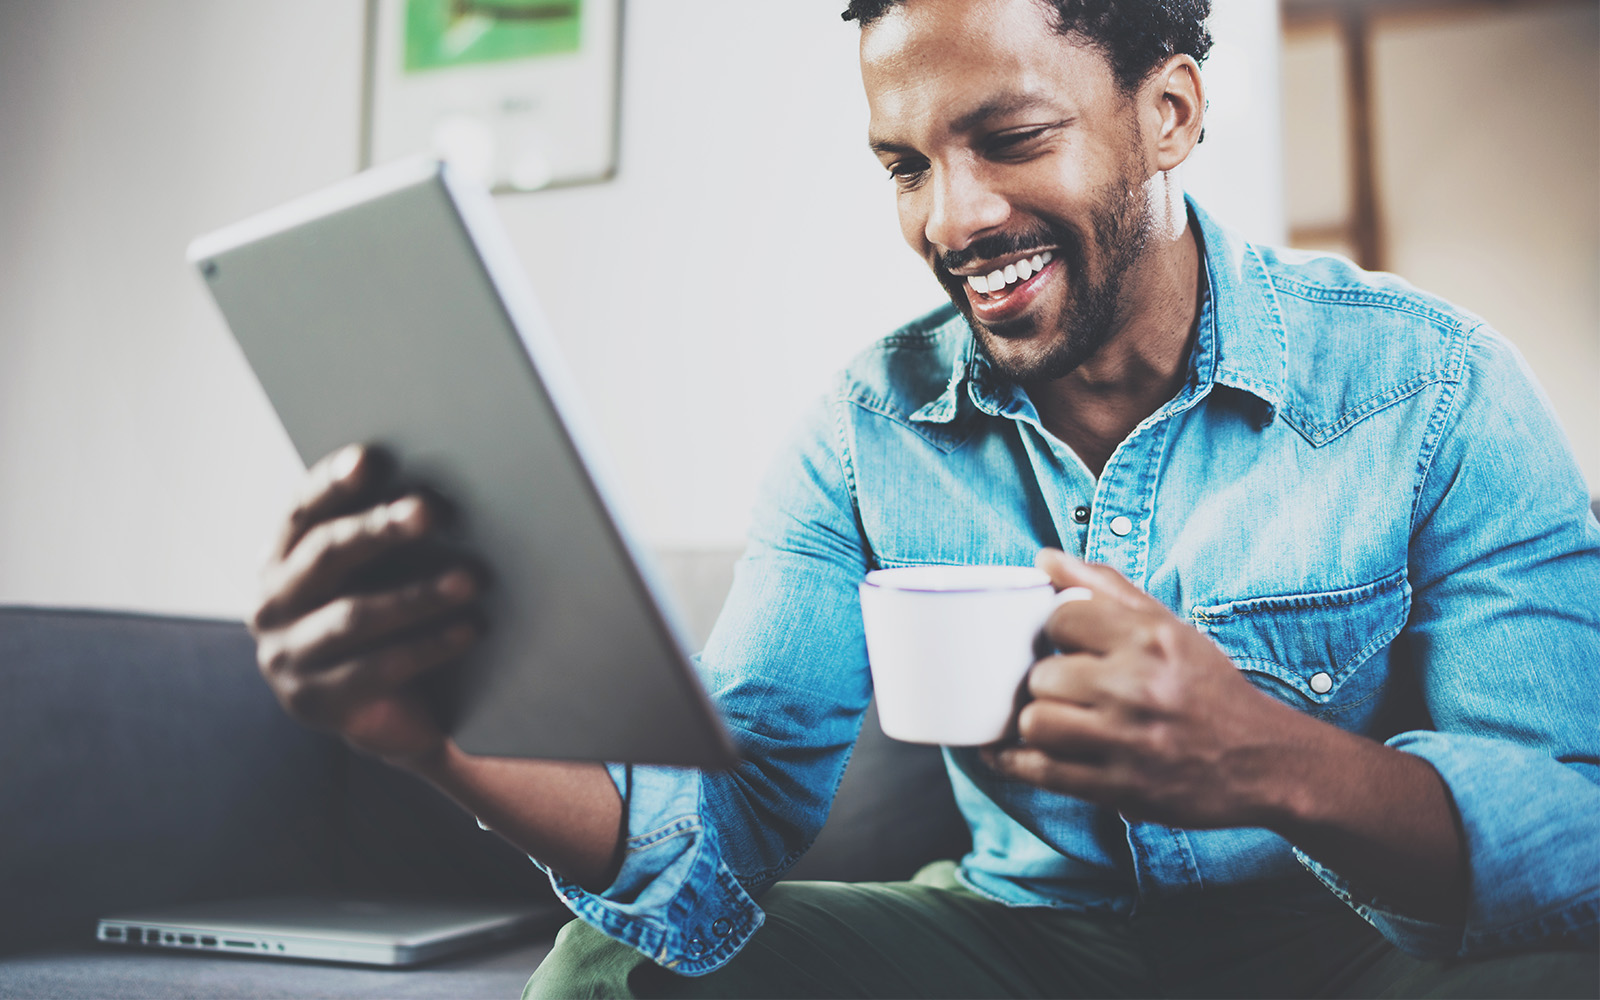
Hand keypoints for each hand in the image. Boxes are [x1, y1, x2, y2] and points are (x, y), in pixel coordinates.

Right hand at [249, 445, 482, 767]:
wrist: (394, 716)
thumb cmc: (395, 625)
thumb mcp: (384, 575)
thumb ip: (392, 536)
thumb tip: (440, 494)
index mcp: (282, 559)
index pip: (302, 510)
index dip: (333, 483)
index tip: (369, 458)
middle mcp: (271, 605)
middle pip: (326, 554)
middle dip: (380, 528)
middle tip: (430, 510)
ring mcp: (287, 657)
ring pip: (354, 615)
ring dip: (418, 594)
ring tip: (472, 578)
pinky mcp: (316, 702)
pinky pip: (378, 668)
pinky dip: (429, 645)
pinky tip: (470, 629)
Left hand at [984, 548, 1305, 827]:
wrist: (1264, 761)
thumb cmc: (1208, 688)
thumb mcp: (1169, 627)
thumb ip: (1105, 587)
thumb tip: (1044, 558)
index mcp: (1151, 639)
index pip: (1060, 619)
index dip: (1055, 632)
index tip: (1065, 646)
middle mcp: (1140, 687)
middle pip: (1042, 676)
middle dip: (1045, 682)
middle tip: (1062, 689)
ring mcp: (1129, 741)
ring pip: (1035, 723)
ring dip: (1036, 723)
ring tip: (1053, 720)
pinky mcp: (1121, 788)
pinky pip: (1042, 772)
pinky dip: (1016, 764)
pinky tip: (1015, 754)